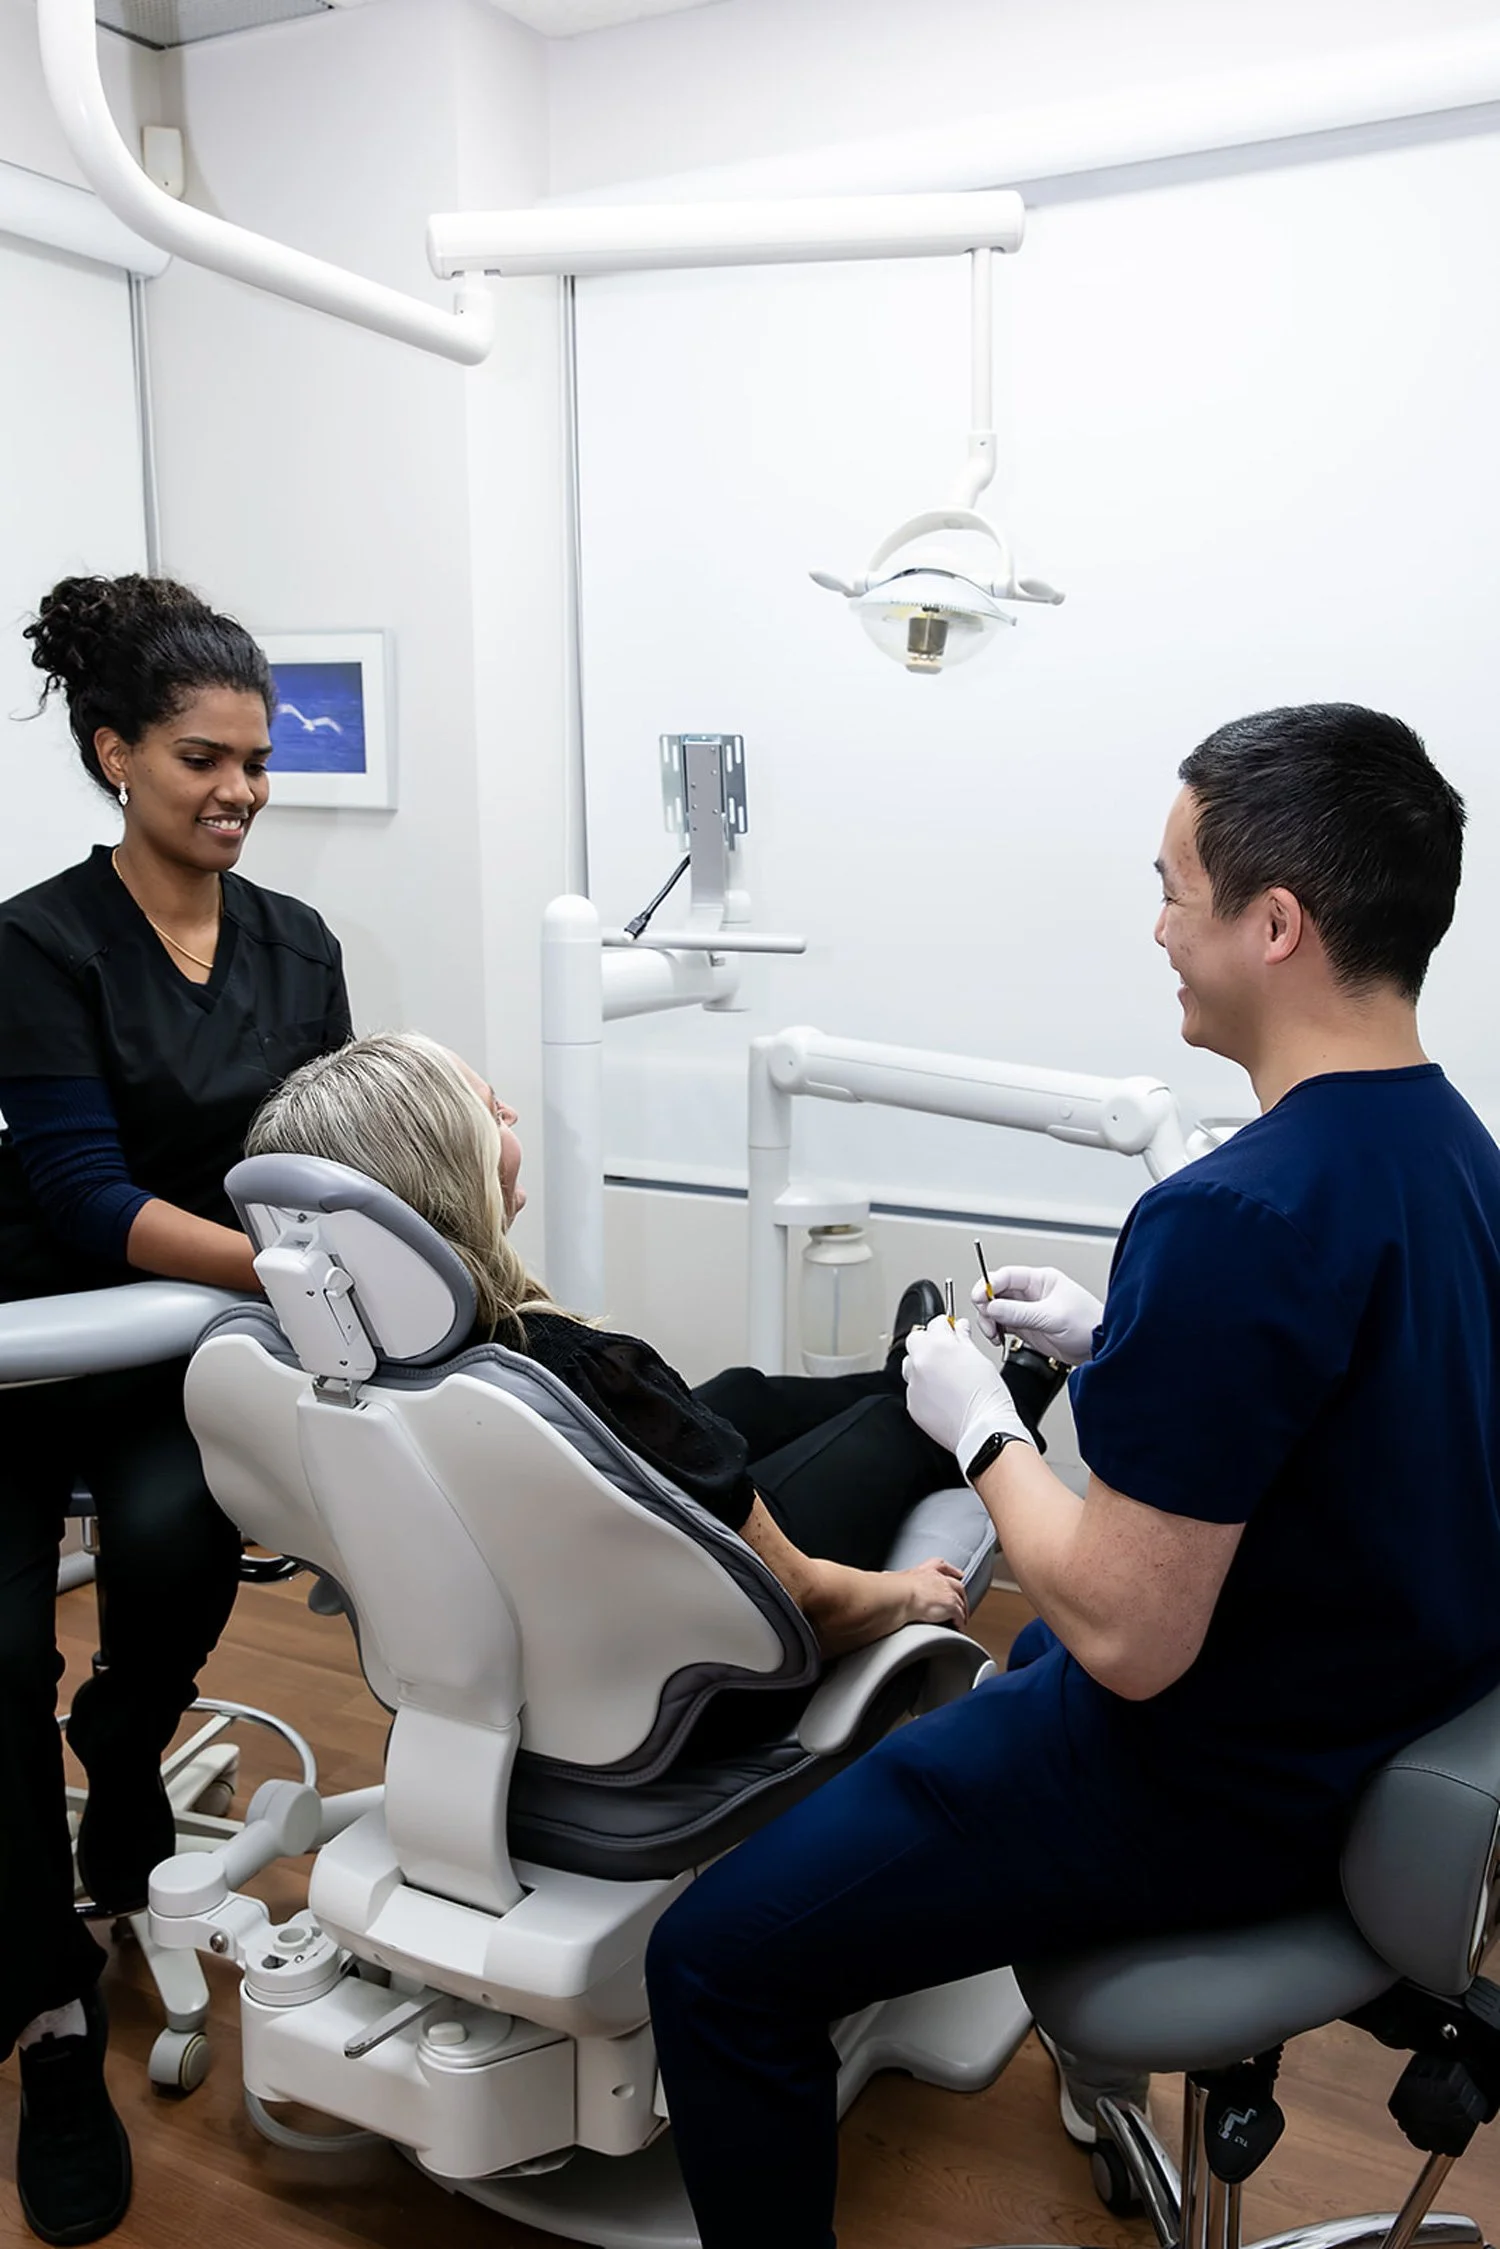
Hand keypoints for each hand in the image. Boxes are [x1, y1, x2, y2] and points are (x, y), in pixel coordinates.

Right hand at [895, 1556, 967, 1628]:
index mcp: (925, 1571)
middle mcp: (939, 1579)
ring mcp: (948, 1592)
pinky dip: (960, 1623)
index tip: (958, 1574)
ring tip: (960, 1621)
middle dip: (961, 1595)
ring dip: (962, 1611)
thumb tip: (884, 1579)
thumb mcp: (894, 1579)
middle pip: (957, 1586)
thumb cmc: (892, 1589)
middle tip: (962, 1603)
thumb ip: (894, 1579)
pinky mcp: (951, 1607)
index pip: (942, 1566)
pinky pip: (960, 1616)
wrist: (899, 1596)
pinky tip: (958, 1629)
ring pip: (961, 1602)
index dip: (951, 1570)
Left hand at [902, 1315, 1031, 1468]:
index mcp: (939, 1346)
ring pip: (911, 1365)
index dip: (946, 1326)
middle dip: (928, 1343)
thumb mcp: (980, 1359)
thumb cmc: (988, 1397)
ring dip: (923, 1365)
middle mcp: (921, 1362)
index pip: (935, 1323)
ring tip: (943, 1377)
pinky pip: (913, 1389)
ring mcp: (914, 1384)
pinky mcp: (912, 1404)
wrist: (983, 1430)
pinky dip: (924, 1389)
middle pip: (916, 1341)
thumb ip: (964, 1339)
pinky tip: (941, 1396)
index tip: (950, 1331)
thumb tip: (959, 1328)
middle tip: (945, 1353)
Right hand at [971, 1264, 1103, 1365]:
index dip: (988, 1285)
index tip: (979, 1297)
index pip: (1006, 1276)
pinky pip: (1002, 1325)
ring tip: (994, 1333)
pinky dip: (995, 1331)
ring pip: (996, 1310)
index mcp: (1040, 1280)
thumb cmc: (1089, 1324)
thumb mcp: (1052, 1316)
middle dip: (986, 1306)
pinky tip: (999, 1338)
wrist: (1101, 1347)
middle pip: (996, 1293)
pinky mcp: (1026, 1328)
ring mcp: (1027, 1311)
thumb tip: (992, 1307)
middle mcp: (1031, 1293)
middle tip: (988, 1321)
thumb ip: (1020, 1312)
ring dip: (989, 1321)